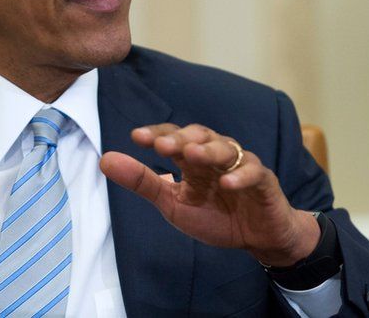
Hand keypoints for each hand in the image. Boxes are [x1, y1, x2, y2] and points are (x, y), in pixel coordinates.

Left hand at [99, 123, 319, 266]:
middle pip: (199, 136)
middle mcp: (216, 155)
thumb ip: (142, 182)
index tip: (137, 137)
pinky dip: (241, 176)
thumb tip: (105, 159)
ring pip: (226, 148)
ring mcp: (241, 165)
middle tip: (161, 145)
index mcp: (192, 158)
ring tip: (191, 155)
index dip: (158, 133)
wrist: (258, 236)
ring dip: (208, 150)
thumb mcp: (173, 203)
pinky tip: (227, 183)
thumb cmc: (216, 215)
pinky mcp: (263, 181)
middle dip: (180, 138)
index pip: (174, 137)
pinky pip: (254, 172)